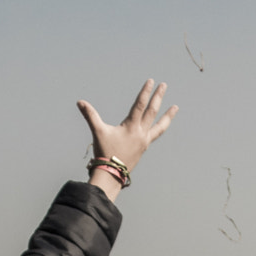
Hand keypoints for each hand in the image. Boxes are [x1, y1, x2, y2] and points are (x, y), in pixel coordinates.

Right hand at [77, 80, 176, 197]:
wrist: (112, 174)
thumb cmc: (104, 152)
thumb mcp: (97, 132)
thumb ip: (90, 115)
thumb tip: (79, 102)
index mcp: (131, 127)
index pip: (140, 105)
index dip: (145, 92)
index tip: (151, 81)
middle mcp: (141, 132)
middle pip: (152, 111)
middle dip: (158, 97)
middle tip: (164, 85)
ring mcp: (144, 141)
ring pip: (160, 125)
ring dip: (168, 115)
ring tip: (176, 107)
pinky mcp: (144, 148)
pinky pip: (155, 134)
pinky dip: (161, 127)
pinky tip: (161, 124)